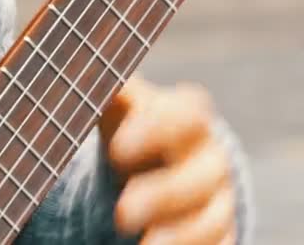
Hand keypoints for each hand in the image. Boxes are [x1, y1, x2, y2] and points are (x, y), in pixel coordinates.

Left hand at [99, 77, 235, 244]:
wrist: (154, 160)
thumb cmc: (132, 128)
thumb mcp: (119, 107)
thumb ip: (109, 91)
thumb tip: (85, 76)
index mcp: (188, 118)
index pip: (189, 116)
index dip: (159, 130)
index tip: (116, 150)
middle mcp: (209, 157)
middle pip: (205, 174)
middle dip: (164, 195)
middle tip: (122, 214)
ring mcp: (217, 198)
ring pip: (213, 218)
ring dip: (182, 235)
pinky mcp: (218, 232)